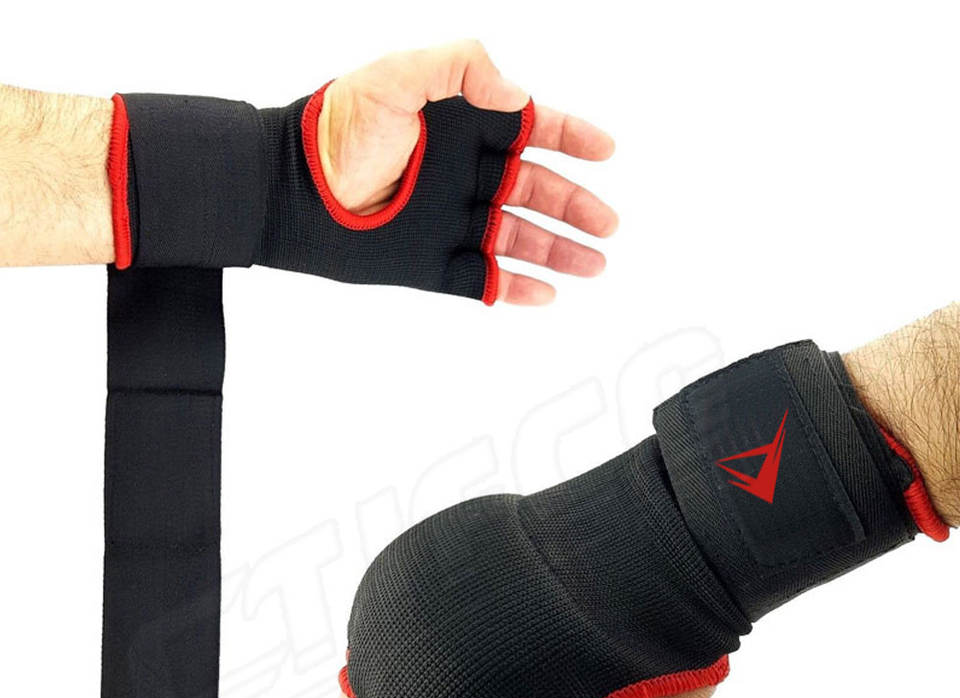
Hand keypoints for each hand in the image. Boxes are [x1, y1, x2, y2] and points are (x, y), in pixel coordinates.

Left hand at [318, 40, 617, 304]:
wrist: (291, 190)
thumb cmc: (337, 128)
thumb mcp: (395, 78)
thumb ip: (459, 70)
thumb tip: (518, 96)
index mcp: (463, 125)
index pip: (530, 128)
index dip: (571, 137)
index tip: (605, 150)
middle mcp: (465, 173)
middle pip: (535, 189)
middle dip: (575, 206)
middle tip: (607, 225)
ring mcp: (452, 220)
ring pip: (518, 238)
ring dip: (558, 251)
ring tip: (593, 264)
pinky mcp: (433, 261)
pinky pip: (484, 278)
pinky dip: (515, 288)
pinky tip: (545, 292)